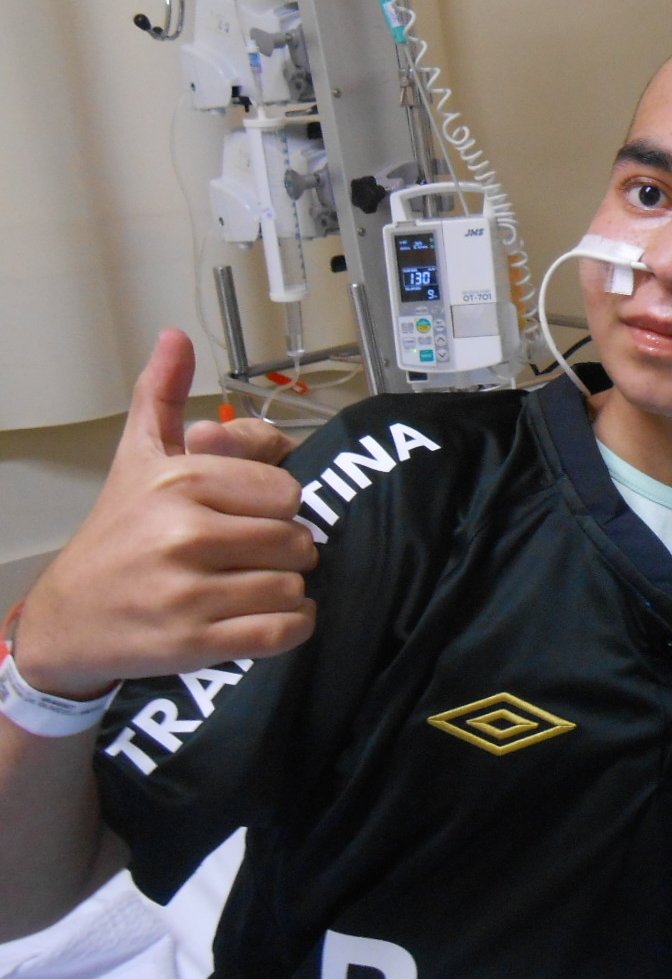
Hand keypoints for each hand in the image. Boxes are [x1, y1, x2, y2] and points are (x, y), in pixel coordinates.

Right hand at [16, 330, 317, 698]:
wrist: (68, 619)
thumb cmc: (117, 534)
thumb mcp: (137, 459)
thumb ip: (162, 398)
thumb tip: (174, 336)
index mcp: (180, 481)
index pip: (286, 491)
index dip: (276, 508)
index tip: (249, 516)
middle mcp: (184, 533)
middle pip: (296, 540)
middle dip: (285, 552)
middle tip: (252, 557)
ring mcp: (188, 591)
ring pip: (294, 586)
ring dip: (286, 592)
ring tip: (252, 586)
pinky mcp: (195, 642)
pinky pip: (284, 631)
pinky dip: (291, 627)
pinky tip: (267, 617)